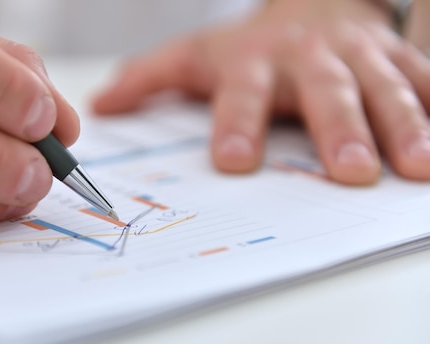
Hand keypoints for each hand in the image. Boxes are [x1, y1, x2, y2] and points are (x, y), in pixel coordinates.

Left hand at [93, 0, 429, 184]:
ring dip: (403, 126)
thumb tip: (101, 106)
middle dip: (340, 129)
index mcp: (254, 62)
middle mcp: (308, 57)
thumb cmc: (249, 47)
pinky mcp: (396, 59)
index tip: (233, 161)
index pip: (240, 95)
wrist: (311, 6)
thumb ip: (149, 79)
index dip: (236, 124)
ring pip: (384, 88)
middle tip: (350, 172)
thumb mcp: (195, 56)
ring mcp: (358, 57)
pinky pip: (422, 81)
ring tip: (414, 167)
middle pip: (325, 92)